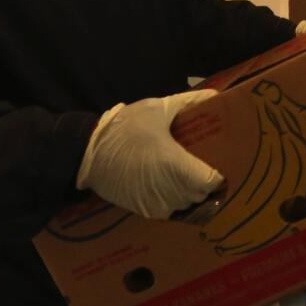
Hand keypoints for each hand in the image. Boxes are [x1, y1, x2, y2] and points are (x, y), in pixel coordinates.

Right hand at [77, 87, 224, 217]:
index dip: (217, 175)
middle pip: (202, 194)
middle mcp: (172, 190)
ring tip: (181, 175)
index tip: (215, 165)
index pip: (213, 182)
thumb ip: (189, 102)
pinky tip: (165, 185)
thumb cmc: (127, 127)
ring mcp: (159, 204)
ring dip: (187, 192)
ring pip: (187, 204)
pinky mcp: (146, 211)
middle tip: (198, 167)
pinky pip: (169, 210)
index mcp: (179, 166)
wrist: (88, 150)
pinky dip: (171, 200)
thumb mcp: (158, 109)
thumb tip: (215, 94)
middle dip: (202, 182)